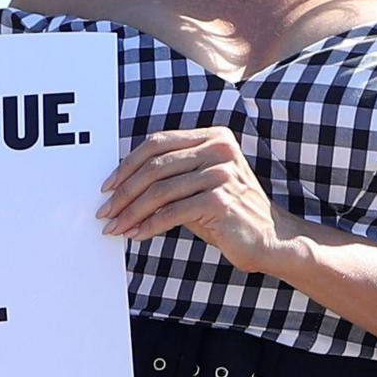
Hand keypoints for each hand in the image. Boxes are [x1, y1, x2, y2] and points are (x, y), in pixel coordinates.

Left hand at [98, 126, 294, 271]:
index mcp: (213, 137)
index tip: (108, 186)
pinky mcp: (220, 200)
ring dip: (131, 212)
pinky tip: (136, 235)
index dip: (128, 164)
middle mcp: (219, 150)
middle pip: (155, 166)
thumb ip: (171, 176)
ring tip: (114, 227)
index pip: (158, 143)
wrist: (271, 239)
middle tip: (105, 210)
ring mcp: (221, 173)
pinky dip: (149, 226)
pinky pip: (172, 213)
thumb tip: (122, 186)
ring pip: (159, 191)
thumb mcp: (200, 186)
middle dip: (124, 191)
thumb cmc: (230, 214)